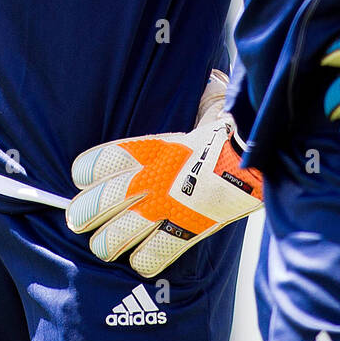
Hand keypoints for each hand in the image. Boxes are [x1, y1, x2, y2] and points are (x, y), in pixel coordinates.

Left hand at [66, 71, 263, 276]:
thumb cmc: (234, 133)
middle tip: (80, 219)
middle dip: (83, 216)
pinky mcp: (181, 235)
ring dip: (108, 243)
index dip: (84, 173)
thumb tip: (212, 80)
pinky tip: (144, 255)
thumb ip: (202, 99)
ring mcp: (162, 211)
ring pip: (112, 240)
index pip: (97, 163)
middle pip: (94, 207)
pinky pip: (147, 259)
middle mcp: (148, 181)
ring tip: (108, 242)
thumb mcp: (211, 108)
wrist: (258, 163)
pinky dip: (143, 260)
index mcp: (149, 149)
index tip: (82, 177)